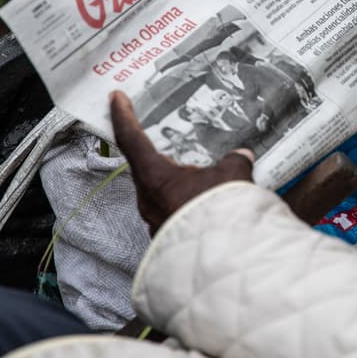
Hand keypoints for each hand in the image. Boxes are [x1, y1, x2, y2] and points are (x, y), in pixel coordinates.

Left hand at [110, 91, 254, 232]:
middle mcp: (147, 197)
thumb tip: (240, 156)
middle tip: (161, 129)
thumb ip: (234, 161)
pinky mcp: (168, 233)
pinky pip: (172, 206)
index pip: (131, 137)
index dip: (122, 114)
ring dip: (173, 174)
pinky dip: (184, 195)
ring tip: (194, 164)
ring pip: (159, 187)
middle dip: (154, 146)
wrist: (221, 259)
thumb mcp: (231, 175)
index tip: (115, 98)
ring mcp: (155, 218)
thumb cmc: (216, 212)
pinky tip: (204, 194)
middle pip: (144, 163)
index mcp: (154, 175)